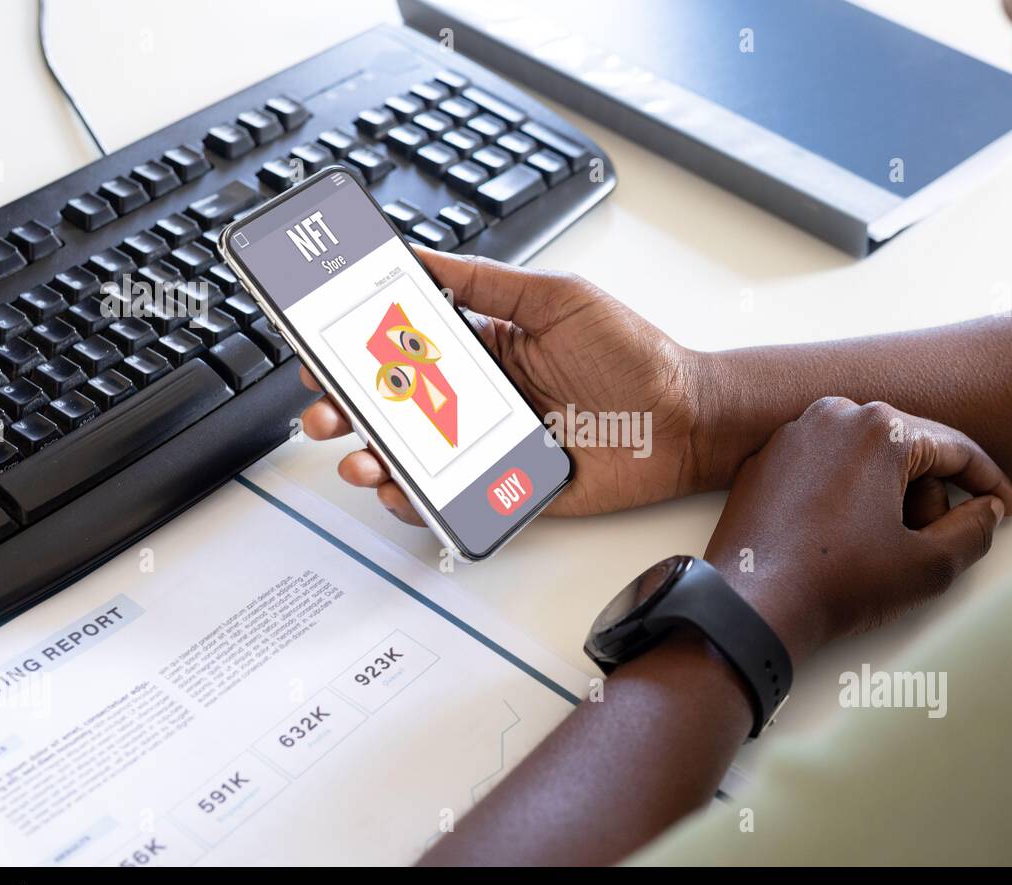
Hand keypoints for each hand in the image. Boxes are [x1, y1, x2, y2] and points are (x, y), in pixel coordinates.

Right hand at [299, 250, 705, 522]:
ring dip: (374, 457)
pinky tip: (400, 491)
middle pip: (399, 407)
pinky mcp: (510, 489)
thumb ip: (490, 282)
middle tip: (324, 409)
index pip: (408, 348)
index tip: (324, 346)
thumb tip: (425, 255)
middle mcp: (483, 398)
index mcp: (488, 348)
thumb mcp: (558, 298)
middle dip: (351, 408)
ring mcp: (493, 445)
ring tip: (357, 455)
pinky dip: (419, 502)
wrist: (687, 418)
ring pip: (416, 457)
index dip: (363, 350)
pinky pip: (454, 499)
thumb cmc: (634, 353)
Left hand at [704, 398, 1011, 660]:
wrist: (750, 605)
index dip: (990, 482)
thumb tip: (987, 510)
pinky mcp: (763, 461)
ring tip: (875, 547)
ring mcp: (792, 435)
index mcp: (879, 427)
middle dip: (928, 497)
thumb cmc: (837, 584)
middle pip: (909, 451)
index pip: (955, 448)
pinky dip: (843, 498)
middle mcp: (833, 415)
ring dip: (886, 497)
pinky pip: (824, 470)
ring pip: (865, 459)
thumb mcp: (929, 566)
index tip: (1007, 509)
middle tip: (923, 546)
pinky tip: (838, 540)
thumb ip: (974, 531)